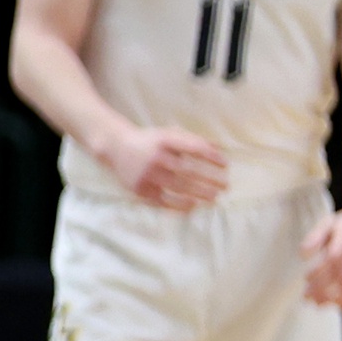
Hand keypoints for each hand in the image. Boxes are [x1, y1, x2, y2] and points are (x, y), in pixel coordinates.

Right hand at [102, 125, 228, 209]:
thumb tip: (220, 150)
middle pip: (188, 170)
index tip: (226, 165)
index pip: (194, 148)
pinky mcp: (139, 188)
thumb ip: (193, 140)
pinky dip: (178, 205)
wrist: (115, 147)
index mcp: (165, 140)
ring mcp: (146, 174)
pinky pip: (162, 200)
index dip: (211, 157)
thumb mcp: (169, 134)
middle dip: (210, 179)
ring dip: (198, 193)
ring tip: (213, 198)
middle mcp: (155, 156)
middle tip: (225, 186)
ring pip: (177, 186)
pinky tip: (192, 206)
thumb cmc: (150, 141)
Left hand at [302, 203, 341, 308]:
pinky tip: (338, 304)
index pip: (333, 260)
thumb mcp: (327, 224)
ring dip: (335, 300)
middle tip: (306, 297)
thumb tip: (302, 256)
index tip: (306, 278)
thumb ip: (314, 239)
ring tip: (319, 303)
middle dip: (323, 290)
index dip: (319, 273)